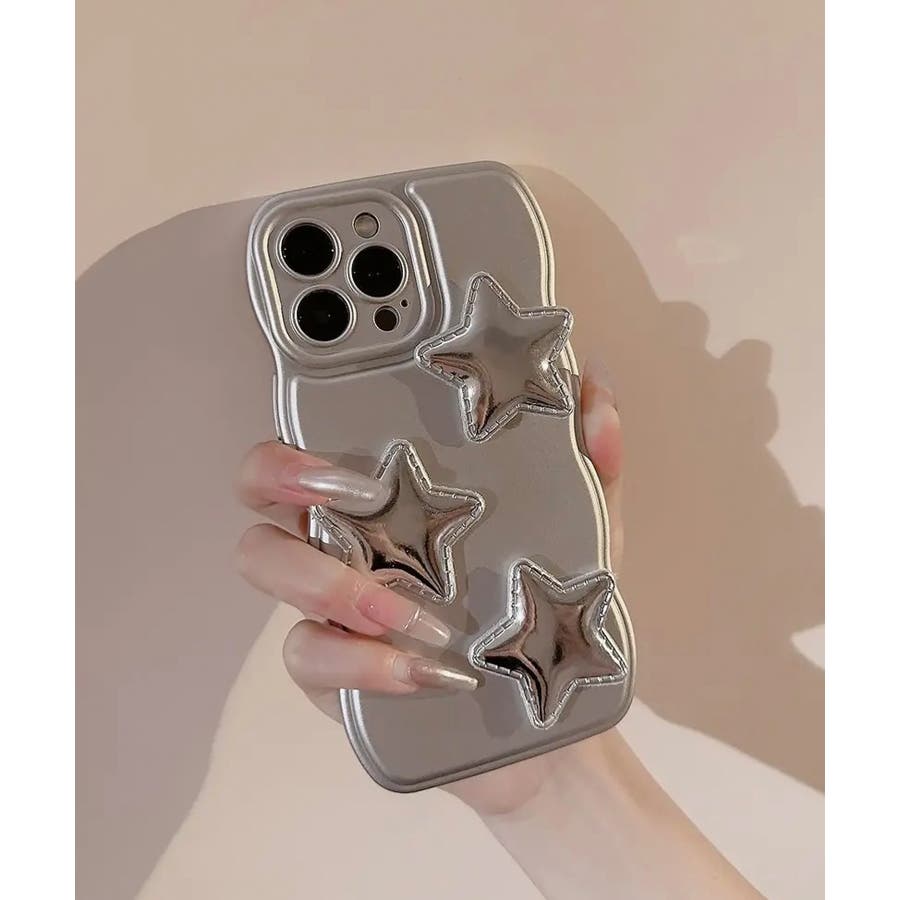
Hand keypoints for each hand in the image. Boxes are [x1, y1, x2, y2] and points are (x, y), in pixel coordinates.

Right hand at [233, 357, 622, 813]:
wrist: (545, 716)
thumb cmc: (544, 607)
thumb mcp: (581, 533)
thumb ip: (588, 463)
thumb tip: (591, 387)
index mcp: (387, 490)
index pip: (319, 430)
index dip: (306, 408)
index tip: (340, 404)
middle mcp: (343, 534)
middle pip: (260, 485)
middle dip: (284, 472)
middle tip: (356, 490)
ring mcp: (328, 602)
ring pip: (266, 564)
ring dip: (328, 581)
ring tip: (411, 612)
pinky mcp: (334, 669)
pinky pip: (307, 654)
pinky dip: (359, 661)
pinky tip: (422, 672)